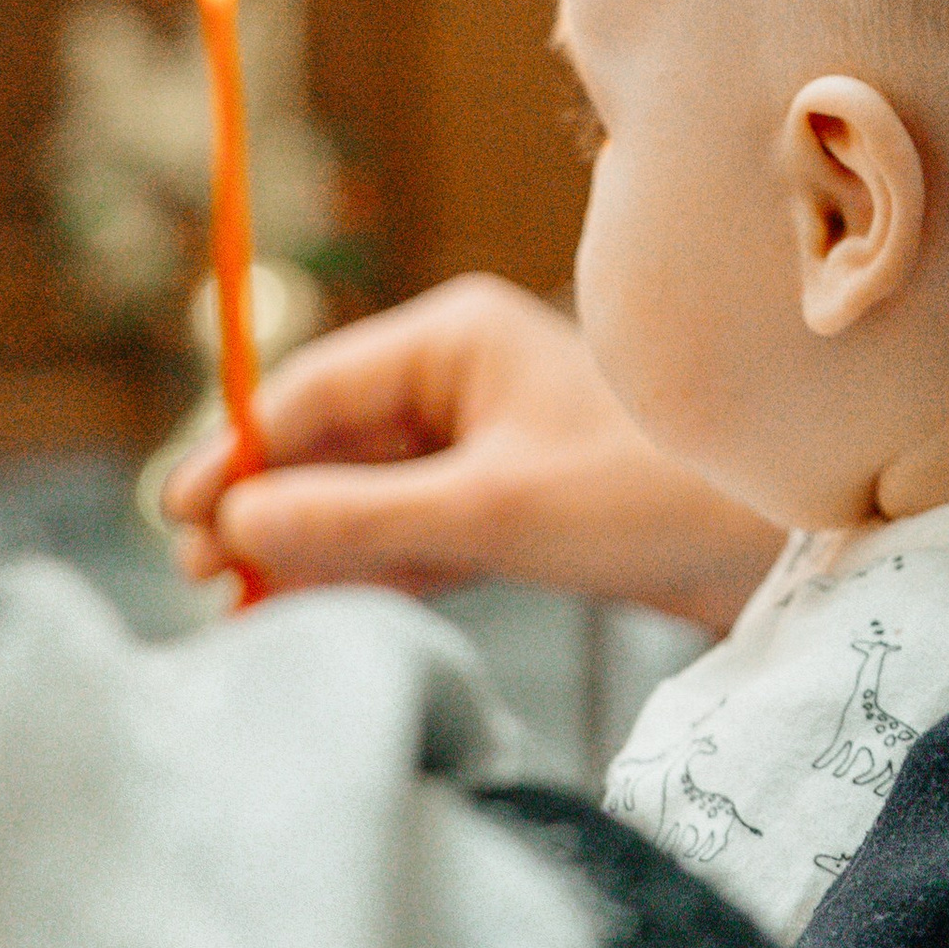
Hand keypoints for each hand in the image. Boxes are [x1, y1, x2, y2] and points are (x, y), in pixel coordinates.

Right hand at [158, 273, 778, 630]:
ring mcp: (483, 442)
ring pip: (363, 494)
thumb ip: (359, 517)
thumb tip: (236, 521)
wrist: (768, 545)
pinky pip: (408, 532)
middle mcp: (461, 377)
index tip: (180, 516)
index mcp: (455, 338)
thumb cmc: (647, 496)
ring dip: (308, 544)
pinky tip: (312, 608)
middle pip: (328, 443)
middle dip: (266, 507)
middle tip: (201, 577)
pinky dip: (364, 568)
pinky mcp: (508, 504)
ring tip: (240, 604)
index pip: (313, 392)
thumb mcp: (489, 509)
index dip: (238, 452)